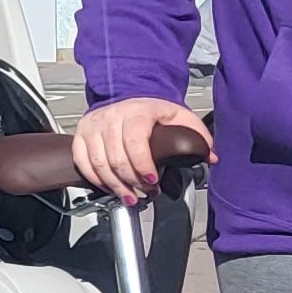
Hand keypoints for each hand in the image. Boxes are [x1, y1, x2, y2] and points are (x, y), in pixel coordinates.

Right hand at [71, 96, 211, 203]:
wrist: (128, 95)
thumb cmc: (153, 110)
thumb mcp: (180, 116)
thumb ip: (197, 135)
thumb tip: (210, 157)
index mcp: (137, 112)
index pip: (135, 143)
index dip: (143, 166)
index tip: (153, 181)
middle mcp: (111, 117)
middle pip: (116, 158)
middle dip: (132, 182)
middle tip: (145, 193)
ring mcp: (93, 126)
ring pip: (98, 164)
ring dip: (114, 185)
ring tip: (129, 197)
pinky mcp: (81, 134)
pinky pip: (82, 163)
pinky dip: (95, 179)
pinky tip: (110, 187)